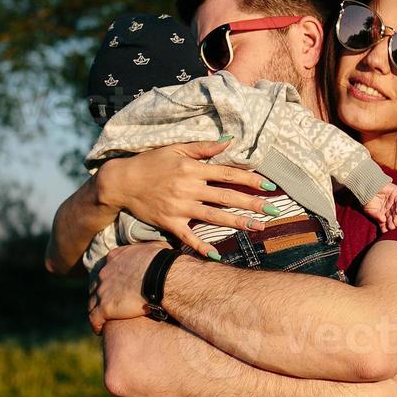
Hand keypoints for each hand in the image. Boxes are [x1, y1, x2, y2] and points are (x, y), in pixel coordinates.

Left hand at [88, 242, 165, 333]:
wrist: (163, 277)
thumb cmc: (164, 263)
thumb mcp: (155, 248)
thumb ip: (149, 250)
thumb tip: (158, 251)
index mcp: (115, 257)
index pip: (106, 270)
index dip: (109, 279)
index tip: (114, 287)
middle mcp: (104, 272)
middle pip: (96, 286)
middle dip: (100, 295)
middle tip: (107, 304)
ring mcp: (103, 290)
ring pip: (92, 303)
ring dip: (96, 311)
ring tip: (102, 320)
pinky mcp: (105, 307)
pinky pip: (94, 318)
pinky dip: (96, 324)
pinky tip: (99, 330)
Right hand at [97, 140, 274, 256]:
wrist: (121, 182)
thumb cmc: (150, 162)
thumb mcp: (175, 148)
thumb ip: (202, 147)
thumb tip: (228, 141)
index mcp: (192, 169)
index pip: (228, 174)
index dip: (250, 179)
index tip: (269, 185)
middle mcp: (189, 188)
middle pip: (227, 197)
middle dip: (253, 204)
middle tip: (274, 211)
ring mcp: (180, 207)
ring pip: (214, 216)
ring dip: (238, 223)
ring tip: (259, 227)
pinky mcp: (169, 223)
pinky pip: (188, 237)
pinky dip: (202, 247)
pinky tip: (218, 255)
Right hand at [359, 182, 396, 233]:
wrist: (366, 186)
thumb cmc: (367, 199)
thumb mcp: (370, 210)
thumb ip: (376, 216)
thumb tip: (382, 221)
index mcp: (383, 212)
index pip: (386, 221)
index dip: (386, 226)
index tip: (386, 232)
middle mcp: (389, 207)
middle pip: (392, 216)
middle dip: (392, 222)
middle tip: (392, 228)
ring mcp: (393, 200)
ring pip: (396, 210)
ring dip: (396, 217)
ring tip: (396, 223)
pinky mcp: (396, 193)